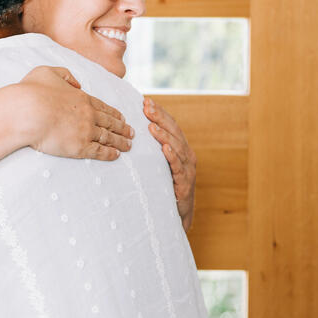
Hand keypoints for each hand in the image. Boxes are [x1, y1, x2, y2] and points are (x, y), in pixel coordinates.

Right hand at [17, 66, 132, 160]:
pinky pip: (99, 151)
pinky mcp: (79, 147)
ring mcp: (85, 131)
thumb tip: (77, 83)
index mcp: (81, 97)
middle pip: (110, 122)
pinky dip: (109, 153)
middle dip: (122, 127)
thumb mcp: (47, 72)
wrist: (27, 111)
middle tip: (131, 132)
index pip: (102, 106)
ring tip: (128, 145)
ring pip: (108, 137)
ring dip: (120, 141)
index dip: (114, 113)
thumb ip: (65, 74)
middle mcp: (88, 114)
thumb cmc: (32, 91)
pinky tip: (116, 155)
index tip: (122, 117)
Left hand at [143, 98, 195, 230]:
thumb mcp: (157, 164)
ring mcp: (187, 169)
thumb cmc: (164, 186)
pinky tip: (165, 149)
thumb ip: (150, 149)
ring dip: (164, 135)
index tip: (146, 101)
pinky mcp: (184, 184)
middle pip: (174, 132)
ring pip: (177, 147)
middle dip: (160, 118)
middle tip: (147, 107)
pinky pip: (178, 168)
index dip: (159, 113)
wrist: (175, 215)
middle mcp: (186, 156)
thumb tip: (129, 131)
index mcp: (180, 148)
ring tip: (152, 126)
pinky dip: (172, 157)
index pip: (170, 125)